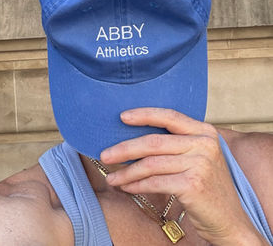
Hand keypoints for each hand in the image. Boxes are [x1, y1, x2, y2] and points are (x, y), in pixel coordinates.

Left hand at [99, 108, 268, 245]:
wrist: (230, 221)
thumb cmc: (206, 186)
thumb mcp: (198, 156)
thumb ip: (176, 142)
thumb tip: (133, 134)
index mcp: (204, 131)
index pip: (169, 116)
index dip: (143, 115)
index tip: (121, 117)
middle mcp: (204, 144)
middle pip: (153, 142)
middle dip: (124, 149)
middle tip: (104, 155)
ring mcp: (200, 164)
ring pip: (150, 164)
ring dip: (126, 172)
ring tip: (112, 178)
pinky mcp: (193, 185)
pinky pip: (155, 182)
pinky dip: (136, 185)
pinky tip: (126, 187)